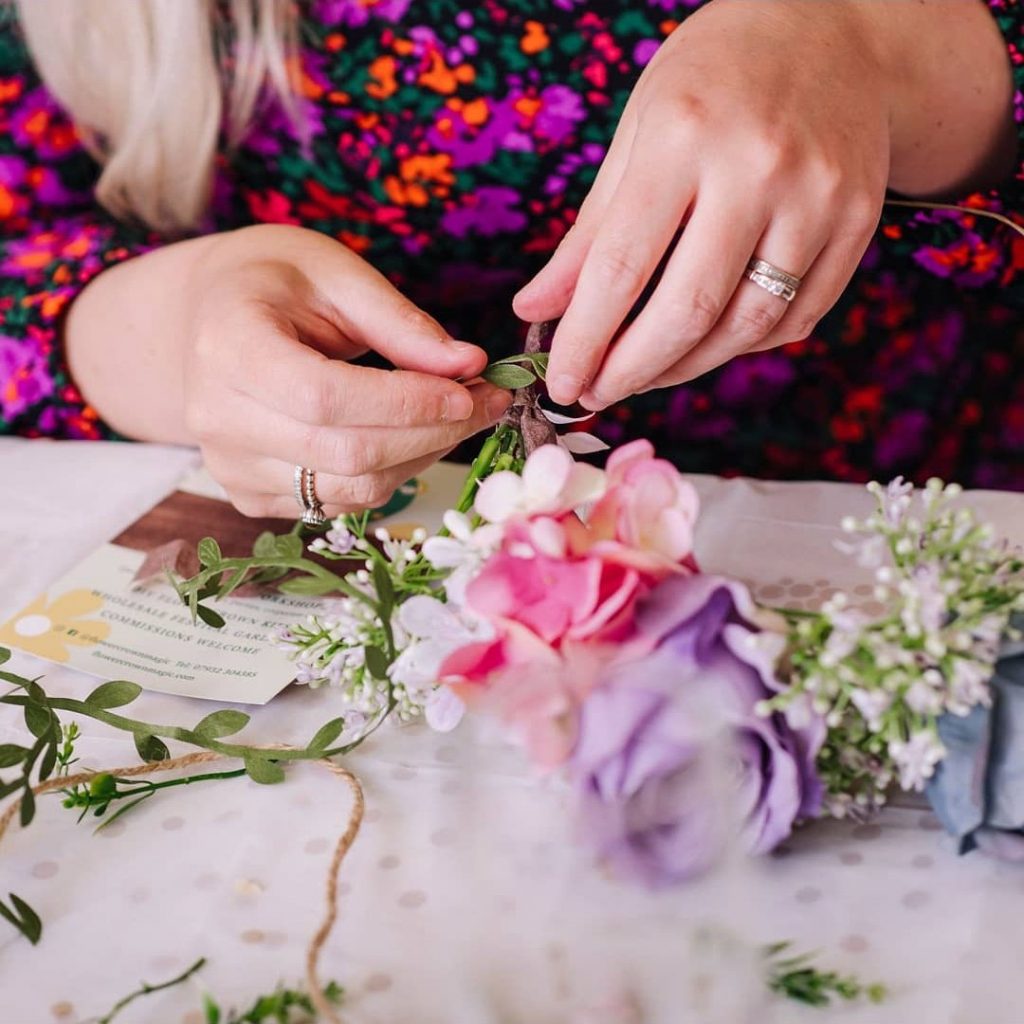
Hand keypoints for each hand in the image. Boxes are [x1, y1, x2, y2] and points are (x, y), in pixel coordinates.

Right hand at [69, 225, 510, 516]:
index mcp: (228, 345)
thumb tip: (469, 364)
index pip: (324, 396)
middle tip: (487, 401)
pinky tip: (415, 437)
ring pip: (351, 490)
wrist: (206, 322)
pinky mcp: (249, 495)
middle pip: (345, 453)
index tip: (468, 389)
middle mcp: (217, 417)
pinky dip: (392, 475)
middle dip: (432, 433)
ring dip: (422, 458)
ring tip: (461, 417)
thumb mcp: (334, 274)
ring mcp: (229, 466)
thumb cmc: (272, 284)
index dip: (405, 403)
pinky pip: (338, 503)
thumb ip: (399, 322)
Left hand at [513, 1, 891, 409]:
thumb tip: (535, 311)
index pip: (620, 269)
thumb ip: (589, 232)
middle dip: (631, 371)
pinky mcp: (860, 220)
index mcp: (684, 136)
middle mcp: (758, 168)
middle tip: (594, 395)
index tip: (560, 381)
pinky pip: (796, 318)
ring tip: (642, 375)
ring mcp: (819, 197)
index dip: (584, 341)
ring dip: (685, 369)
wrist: (834, 29)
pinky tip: (706, 346)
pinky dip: (743, 347)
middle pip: (688, 311)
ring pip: (746, 326)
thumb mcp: (638, 132)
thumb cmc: (714, 79)